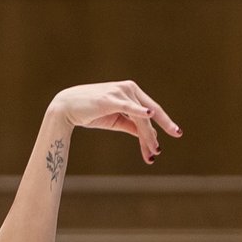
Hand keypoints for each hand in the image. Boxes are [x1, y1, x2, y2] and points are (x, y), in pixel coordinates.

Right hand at [49, 80, 181, 163]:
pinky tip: (148, 115)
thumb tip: (148, 135)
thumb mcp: (115, 121)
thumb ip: (132, 125)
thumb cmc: (90, 112)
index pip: (150, 112)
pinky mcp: (112, 99)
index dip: (162, 125)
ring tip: (153, 152)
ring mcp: (122, 93)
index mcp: (132, 93)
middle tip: (158, 152)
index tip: (173, 135)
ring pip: (141, 118)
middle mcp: (130, 89)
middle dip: (154, 136)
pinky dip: (139, 111)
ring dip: (147, 137)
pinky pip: (130, 107)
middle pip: (149, 116)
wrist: (67, 107)